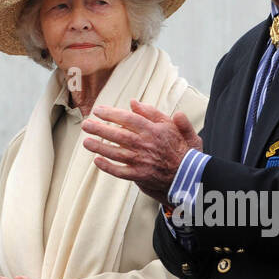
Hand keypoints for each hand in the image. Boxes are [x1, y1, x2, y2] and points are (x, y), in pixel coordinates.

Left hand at [81, 100, 202, 203]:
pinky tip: (97, 161)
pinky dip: (108, 167)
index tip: (98, 110)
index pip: (128, 119)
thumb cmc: (185, 150)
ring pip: (116, 153)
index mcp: (155, 130)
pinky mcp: (141, 176)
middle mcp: (147, 145)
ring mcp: (143, 161)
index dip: (111, 114)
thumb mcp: (176, 127)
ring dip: (99, 146)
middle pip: (118, 135)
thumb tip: (135, 102)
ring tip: (86, 141)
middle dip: (99, 129)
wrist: (192, 176)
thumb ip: (156, 113)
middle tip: (86, 124)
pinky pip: (120, 171)